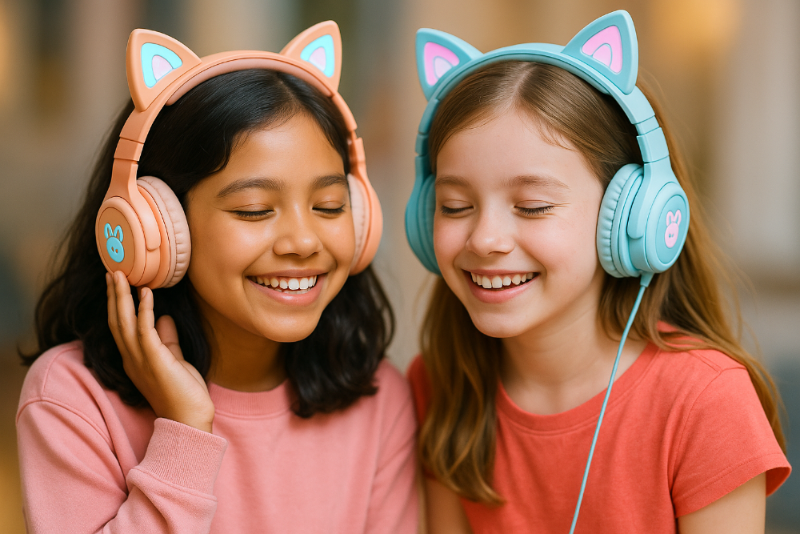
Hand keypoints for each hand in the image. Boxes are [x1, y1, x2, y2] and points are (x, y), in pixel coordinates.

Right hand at [106, 271, 214, 432]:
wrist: (190, 419)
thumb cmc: (184, 393)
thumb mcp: (175, 361)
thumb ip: (168, 341)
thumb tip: (165, 318)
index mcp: (135, 359)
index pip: (121, 327)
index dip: (118, 305)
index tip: (118, 284)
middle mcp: (132, 358)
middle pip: (116, 321)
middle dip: (114, 295)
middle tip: (113, 271)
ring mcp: (140, 360)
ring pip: (124, 322)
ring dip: (122, 297)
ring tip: (122, 275)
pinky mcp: (154, 360)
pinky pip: (144, 330)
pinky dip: (144, 309)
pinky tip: (146, 293)